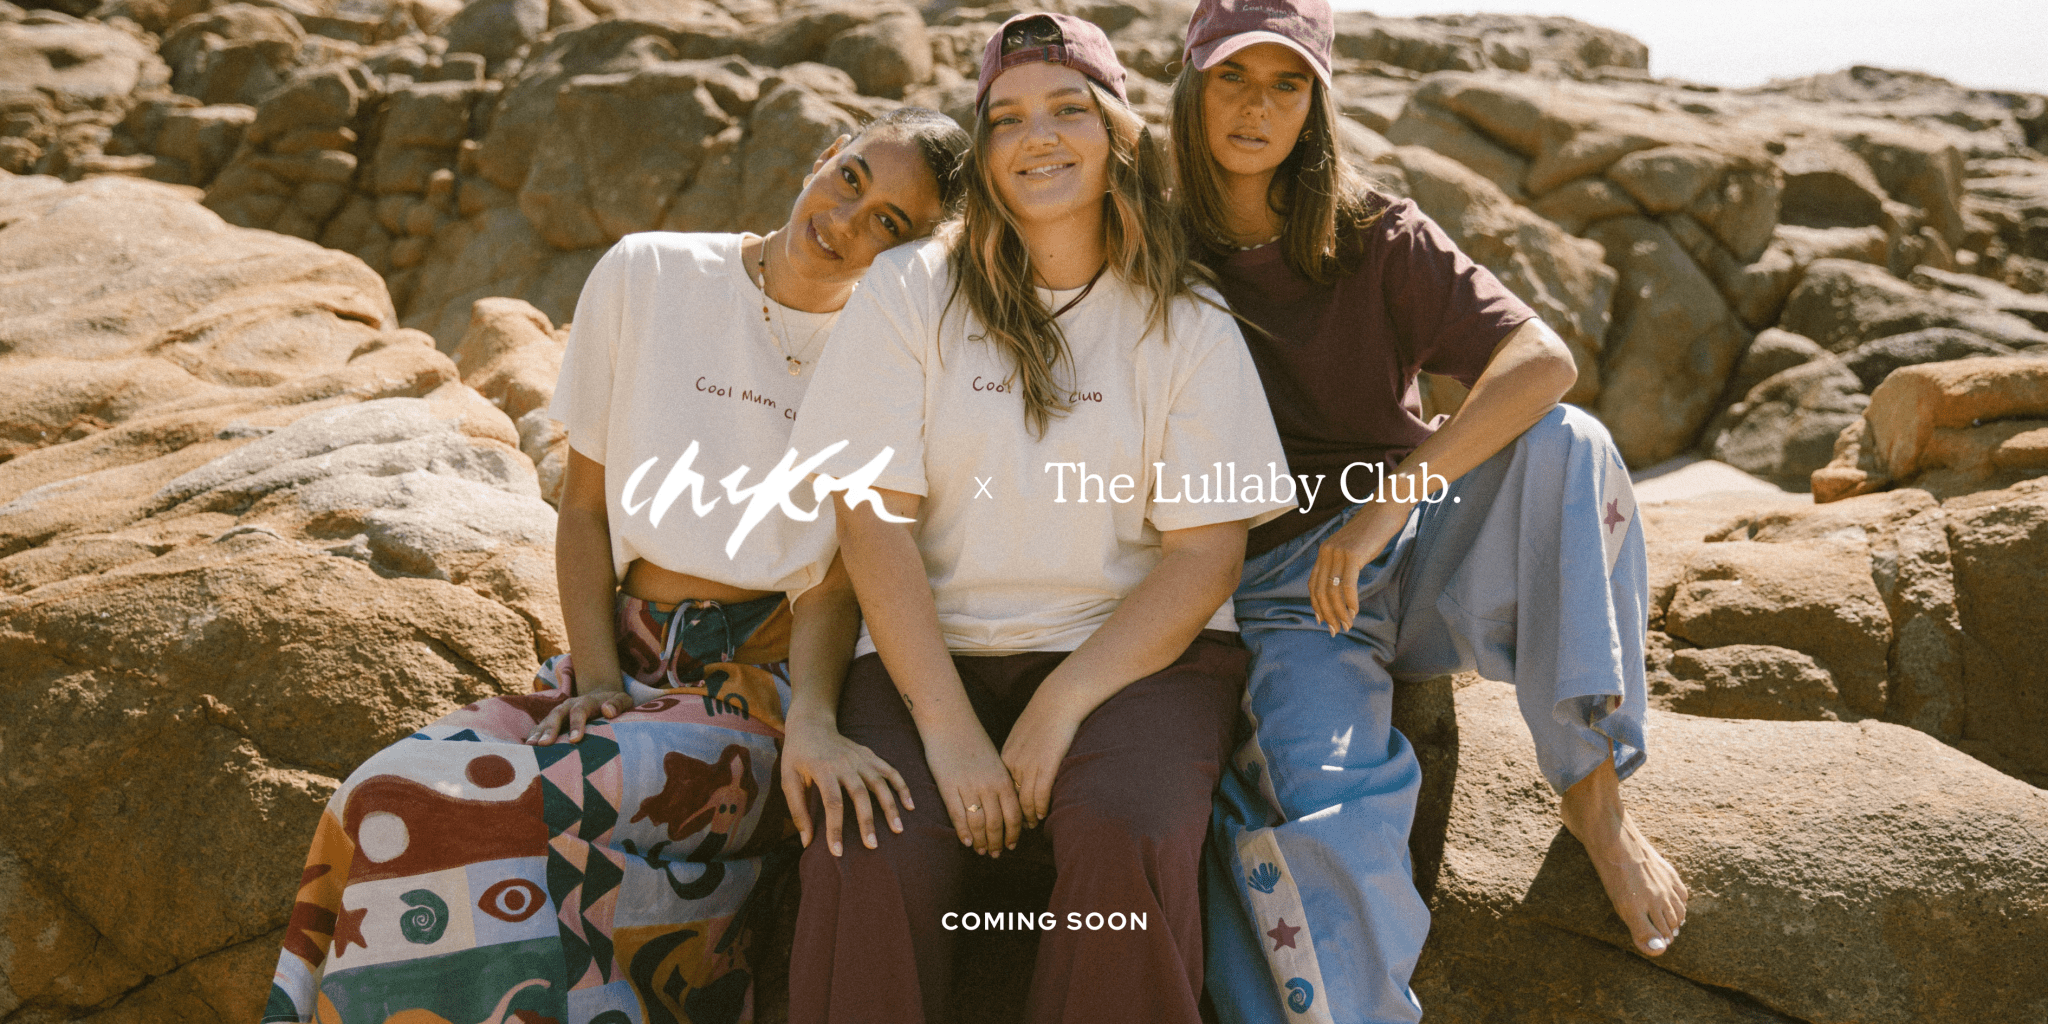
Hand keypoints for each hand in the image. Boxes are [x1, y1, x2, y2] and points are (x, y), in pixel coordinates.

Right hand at [526, 690, 632, 744]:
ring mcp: (558, 713)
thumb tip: (608, 711)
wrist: (602, 698)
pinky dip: (532, 736)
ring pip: (545, 721)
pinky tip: (526, 749)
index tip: (575, 740)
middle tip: (544, 744)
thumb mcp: (623, 700)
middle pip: (557, 715)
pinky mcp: (551, 722)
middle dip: (550, 729)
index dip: (577, 724)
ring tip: (531, 746)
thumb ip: (618, 704)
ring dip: (537, 733)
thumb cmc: (614, 705)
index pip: (580, 711)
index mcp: (586, 701)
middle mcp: (568, 705)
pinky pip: (539, 728)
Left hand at [780, 716, 914, 855]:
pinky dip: (901, 786)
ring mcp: (860, 758)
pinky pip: (890, 771)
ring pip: (880, 783)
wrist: (811, 723)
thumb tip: (806, 842)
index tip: (838, 852)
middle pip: (860, 794)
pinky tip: (910, 805)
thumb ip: (797, 811)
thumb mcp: (788, 779)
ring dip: (890, 806)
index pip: (832, 802)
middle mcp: (845, 763)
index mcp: (823, 769)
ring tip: (898, 829)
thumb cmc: (797, 755)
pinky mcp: (869, 756)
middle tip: (872, 846)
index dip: (835, 828)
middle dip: (867, 821)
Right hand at [921, 721, 1021, 856]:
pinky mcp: (948, 787)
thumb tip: (1007, 807)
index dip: (1014, 834)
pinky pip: (958, 816)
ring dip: (981, 842)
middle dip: (998, 842)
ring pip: (978, 824)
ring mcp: (968, 787)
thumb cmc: (973, 741)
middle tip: (996, 854)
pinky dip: (963, 832)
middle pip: (997, 824)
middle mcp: (989, 786)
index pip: (1014, 815)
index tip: (1012, 845)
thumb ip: (1001, 783)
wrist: (950, 723)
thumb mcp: (995, 762)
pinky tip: (966, 842)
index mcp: (1003, 779)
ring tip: (981, 851)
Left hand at [1000, 695, 1083, 828]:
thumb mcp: (1022, 735)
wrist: (1058, 700)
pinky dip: (1039, 808)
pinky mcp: (1046, 765)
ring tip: (1030, 827)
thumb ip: (1018, 754)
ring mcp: (1030, 765)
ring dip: (1027, 817)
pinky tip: (1042, 815)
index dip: (1002, 806)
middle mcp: (1014, 763)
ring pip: (1024, 800)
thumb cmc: (1043, 716)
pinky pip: (1040, 794)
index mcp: (1006, 756)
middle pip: (1009, 799)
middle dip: (1010, 818)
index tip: (1004, 818)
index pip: (1000, 790)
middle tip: (1015, 830)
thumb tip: (1020, 770)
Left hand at [1310, 499, 1413, 634]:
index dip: (1316, 605)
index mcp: (1324, 551)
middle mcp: (1326, 552)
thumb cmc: (1373, 530)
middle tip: (1336, 630)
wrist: (1386, 508)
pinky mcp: (1353, 555)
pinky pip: (1347, 585)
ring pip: (1332, 591)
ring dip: (1339, 612)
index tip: (1322, 620)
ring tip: (1347, 625)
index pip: (1313, 584)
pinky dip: (1350, 602)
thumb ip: (1344, 564)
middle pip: (1320, 591)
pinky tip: (1355, 611)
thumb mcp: (1353, 548)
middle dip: (1327, 614)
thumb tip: (1342, 588)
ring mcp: (1338, 553)